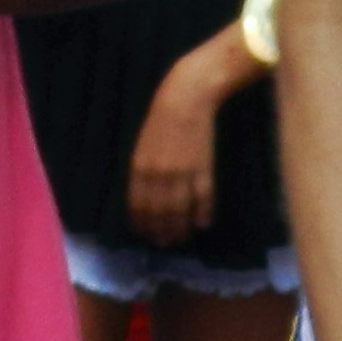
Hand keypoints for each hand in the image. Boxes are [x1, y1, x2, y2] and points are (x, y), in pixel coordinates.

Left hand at [128, 63, 226, 243]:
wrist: (186, 98)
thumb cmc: (160, 118)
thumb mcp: (141, 145)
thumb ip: (141, 171)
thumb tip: (142, 196)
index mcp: (139, 168)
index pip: (138, 206)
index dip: (142, 223)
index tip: (145, 233)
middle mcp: (159, 175)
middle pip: (159, 212)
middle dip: (161, 230)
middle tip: (164, 242)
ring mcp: (182, 174)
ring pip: (180, 210)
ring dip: (180, 228)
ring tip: (180, 238)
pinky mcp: (203, 169)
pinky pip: (203, 198)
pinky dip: (203, 213)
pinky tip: (202, 223)